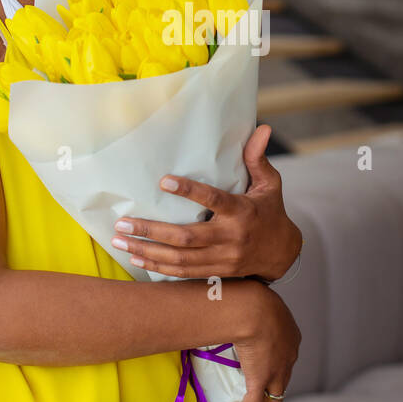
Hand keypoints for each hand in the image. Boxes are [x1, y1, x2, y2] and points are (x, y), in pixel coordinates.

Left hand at [111, 124, 303, 280]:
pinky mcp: (216, 272)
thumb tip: (262, 129)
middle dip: (151, 231)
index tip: (163, 181)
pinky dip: (158, 267)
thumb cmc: (270, 211)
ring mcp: (222, 258)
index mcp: (242, 212)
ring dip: (147, 251)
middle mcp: (230, 238)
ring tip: (120, 241)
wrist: (282, 253)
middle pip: (186, 237)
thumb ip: (257, 158)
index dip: (189, 191)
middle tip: (124, 222)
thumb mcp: (270, 184)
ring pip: (179, 258)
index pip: (213, 200)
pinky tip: (137, 258)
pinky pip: (183, 272)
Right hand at [216, 280, 299, 401]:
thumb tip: (223, 299)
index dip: (272, 363)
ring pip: (274, 399)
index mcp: (290, 333)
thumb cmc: (250, 295)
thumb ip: (245, 304)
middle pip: (283, 379)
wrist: (252, 307)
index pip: (285, 355)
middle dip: (268, 387)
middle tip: (250, 390)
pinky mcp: (261, 381)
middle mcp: (289, 355)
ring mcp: (278, 371)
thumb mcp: (254, 297)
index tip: (253, 363)